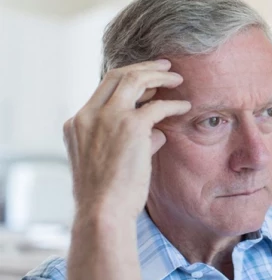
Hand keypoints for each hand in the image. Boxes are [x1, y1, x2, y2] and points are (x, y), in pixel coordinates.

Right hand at [63, 59, 190, 221]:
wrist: (104, 212)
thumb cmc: (108, 194)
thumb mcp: (109, 161)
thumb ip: (130, 141)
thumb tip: (158, 133)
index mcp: (76, 123)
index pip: (103, 88)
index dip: (128, 79)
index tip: (148, 79)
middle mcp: (89, 115)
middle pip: (118, 75)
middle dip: (144, 67)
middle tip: (166, 67)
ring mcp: (108, 118)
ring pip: (135, 79)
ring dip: (159, 76)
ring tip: (178, 79)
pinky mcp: (131, 126)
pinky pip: (158, 106)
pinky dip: (174, 104)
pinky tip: (186, 107)